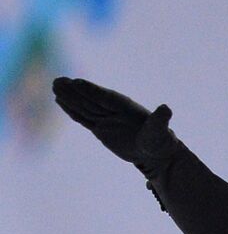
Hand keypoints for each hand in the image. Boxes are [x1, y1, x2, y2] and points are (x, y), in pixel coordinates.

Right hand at [51, 77, 178, 168]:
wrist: (155, 152)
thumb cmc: (160, 141)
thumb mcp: (161, 131)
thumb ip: (160, 120)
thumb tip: (166, 109)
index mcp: (126, 107)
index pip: (106, 97)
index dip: (92, 91)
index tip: (77, 83)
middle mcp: (113, 110)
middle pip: (91, 100)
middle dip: (75, 91)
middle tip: (58, 81)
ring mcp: (106, 119)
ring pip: (84, 107)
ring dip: (69, 98)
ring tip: (54, 86)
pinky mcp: (100, 128)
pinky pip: (83, 118)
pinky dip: (71, 110)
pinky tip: (59, 101)